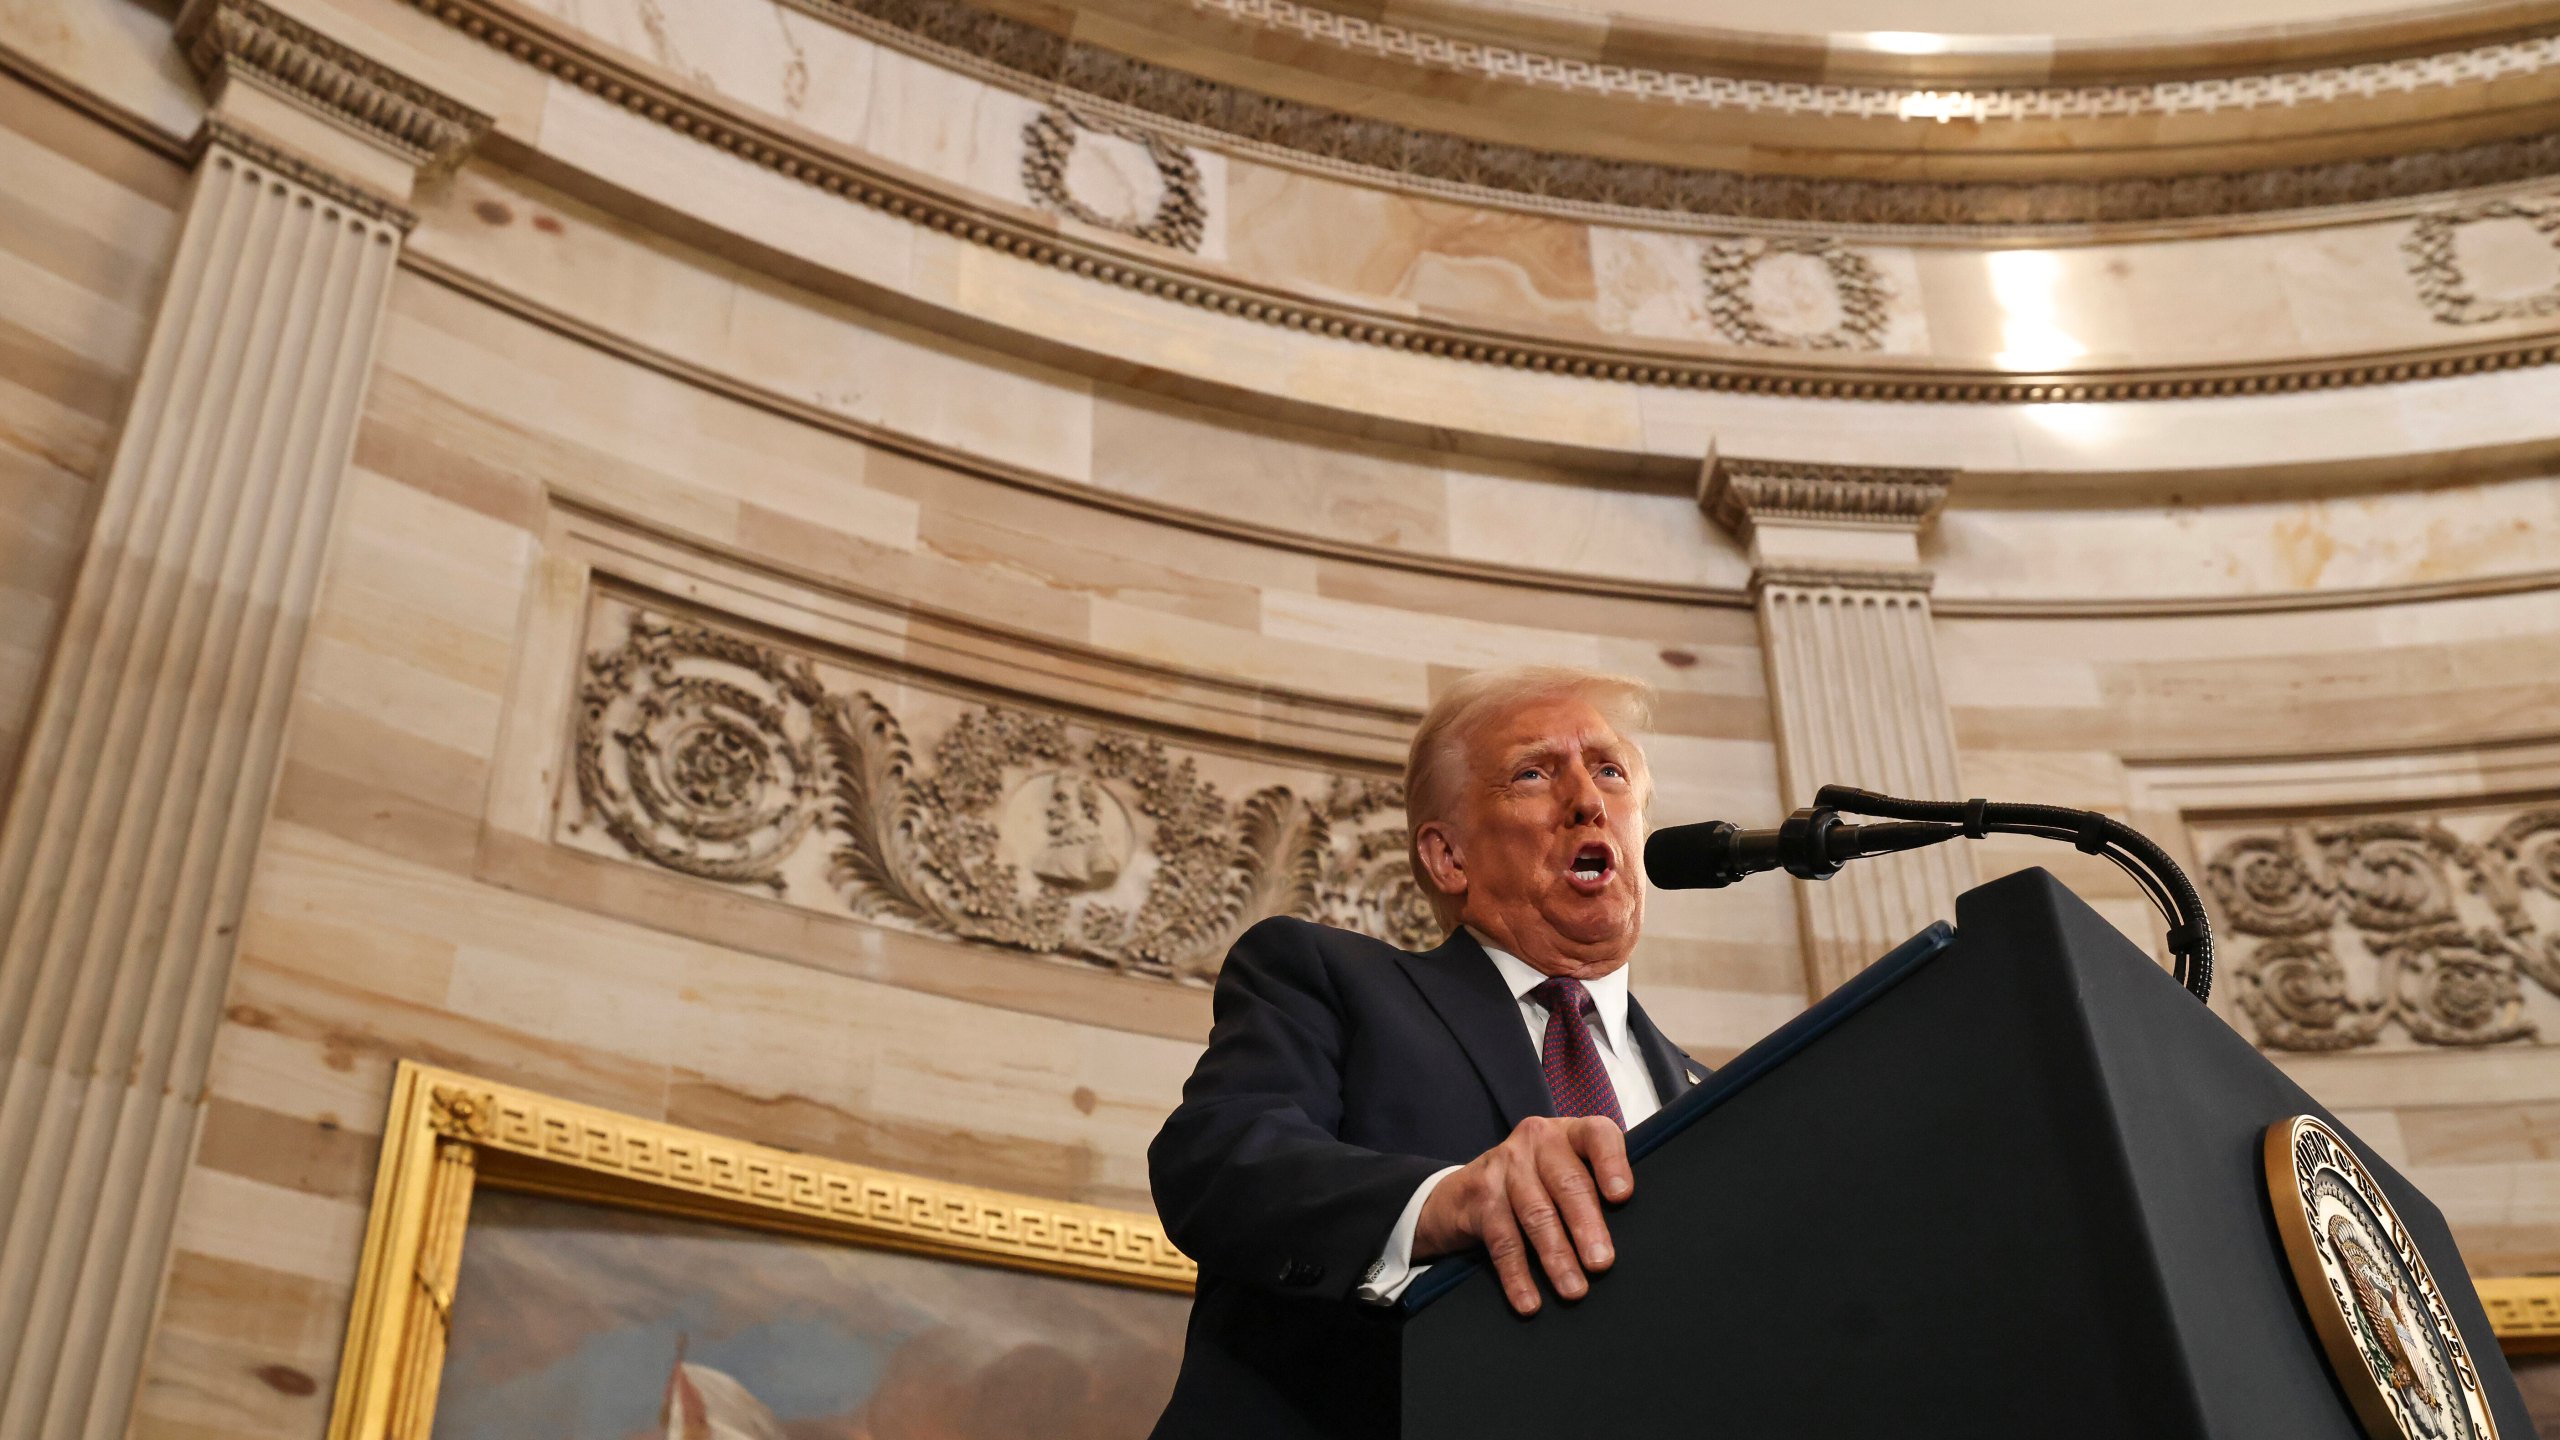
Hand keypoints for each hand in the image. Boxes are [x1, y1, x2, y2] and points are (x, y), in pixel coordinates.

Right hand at [1412, 1115, 1630, 1315]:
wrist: (1464, 1192)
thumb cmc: (1536, 1185)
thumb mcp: (1565, 1172)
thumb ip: (1596, 1188)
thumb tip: (1639, 1234)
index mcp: (1569, 1133)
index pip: (1596, 1135)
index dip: (1611, 1162)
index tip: (1622, 1196)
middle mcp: (1536, 1140)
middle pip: (1567, 1182)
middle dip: (1587, 1226)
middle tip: (1601, 1263)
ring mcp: (1504, 1165)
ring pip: (1536, 1213)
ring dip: (1556, 1256)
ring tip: (1574, 1289)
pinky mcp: (1478, 1195)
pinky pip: (1502, 1239)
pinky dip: (1517, 1274)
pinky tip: (1530, 1300)